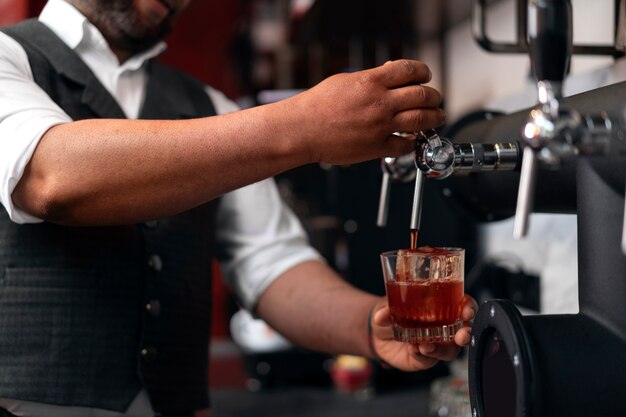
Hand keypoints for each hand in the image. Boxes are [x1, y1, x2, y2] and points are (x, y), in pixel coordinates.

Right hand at [280, 59, 445, 165]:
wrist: (302, 130)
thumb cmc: (317, 106)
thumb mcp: (344, 80)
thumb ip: (370, 78)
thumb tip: (389, 76)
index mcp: (372, 81)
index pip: (410, 70)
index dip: (423, 72)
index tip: (425, 76)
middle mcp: (380, 102)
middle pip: (423, 95)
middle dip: (434, 96)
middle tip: (435, 99)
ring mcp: (381, 126)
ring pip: (422, 119)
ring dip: (434, 117)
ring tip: (437, 117)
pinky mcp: (377, 146)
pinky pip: (406, 145)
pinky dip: (415, 141)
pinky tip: (414, 138)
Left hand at [369, 295, 477, 371]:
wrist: (376, 334)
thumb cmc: (390, 312)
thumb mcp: (387, 305)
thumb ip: (385, 309)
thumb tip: (382, 315)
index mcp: (441, 306)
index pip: (463, 305)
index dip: (469, 307)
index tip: (466, 311)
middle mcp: (443, 326)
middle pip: (464, 330)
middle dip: (466, 333)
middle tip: (460, 335)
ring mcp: (436, 344)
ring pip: (450, 350)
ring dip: (442, 349)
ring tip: (426, 346)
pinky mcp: (425, 359)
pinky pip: (429, 360)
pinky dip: (422, 355)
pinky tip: (414, 349)